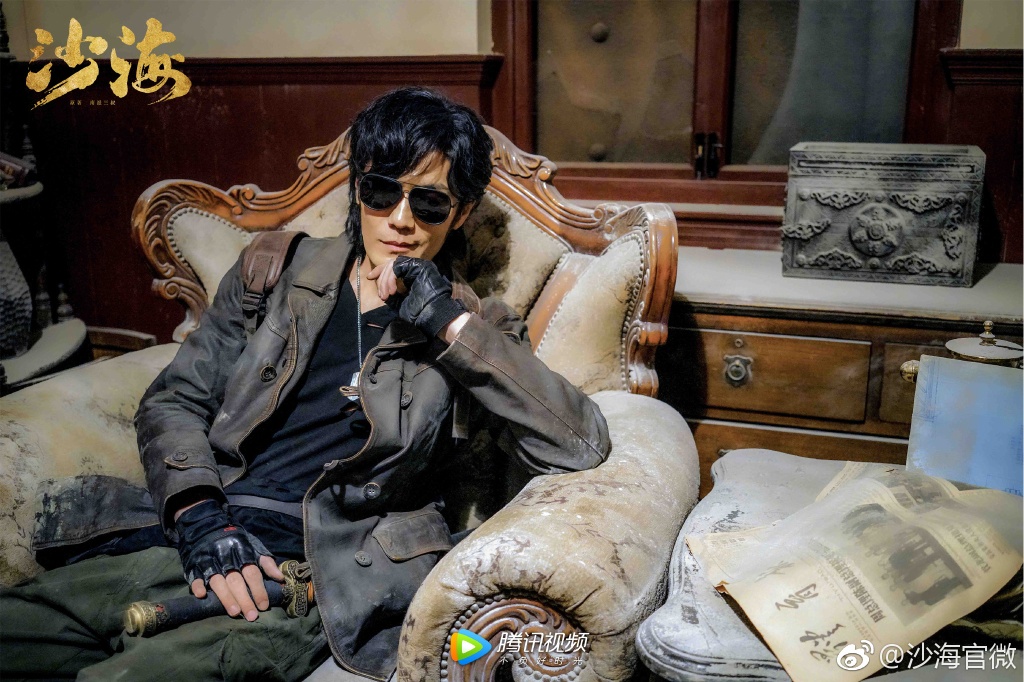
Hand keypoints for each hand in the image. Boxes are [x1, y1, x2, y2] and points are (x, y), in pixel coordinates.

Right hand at [174, 500, 284, 620]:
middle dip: (245, 599)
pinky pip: (195, 576)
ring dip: (226, 597)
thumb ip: (266, 562)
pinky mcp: (194, 565)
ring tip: (234, 613)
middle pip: (236, 580)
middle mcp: (226, 556)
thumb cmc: (235, 540)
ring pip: (218, 581)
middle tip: (251, 616)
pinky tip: (202, 595)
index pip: (252, 573)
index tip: (264, 605)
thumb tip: (280, 578)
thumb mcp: (254, 546)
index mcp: (242, 551)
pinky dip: (198, 585)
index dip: (259, 589)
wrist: (206, 526)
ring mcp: (209, 561)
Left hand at [369, 256, 466, 338]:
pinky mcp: (420, 265)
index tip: (370, 278)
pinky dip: (391, 278)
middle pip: (391, 264)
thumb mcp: (399, 302)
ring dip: (386, 280)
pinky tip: (392, 291)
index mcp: (412, 275)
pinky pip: (398, 266)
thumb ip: (390, 293)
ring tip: (386, 295)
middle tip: (379, 292)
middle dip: (381, 276)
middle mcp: (416, 267)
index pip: (393, 267)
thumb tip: (381, 287)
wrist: (432, 316)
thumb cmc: (418, 312)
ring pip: (393, 264)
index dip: (380, 271)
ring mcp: (419, 265)